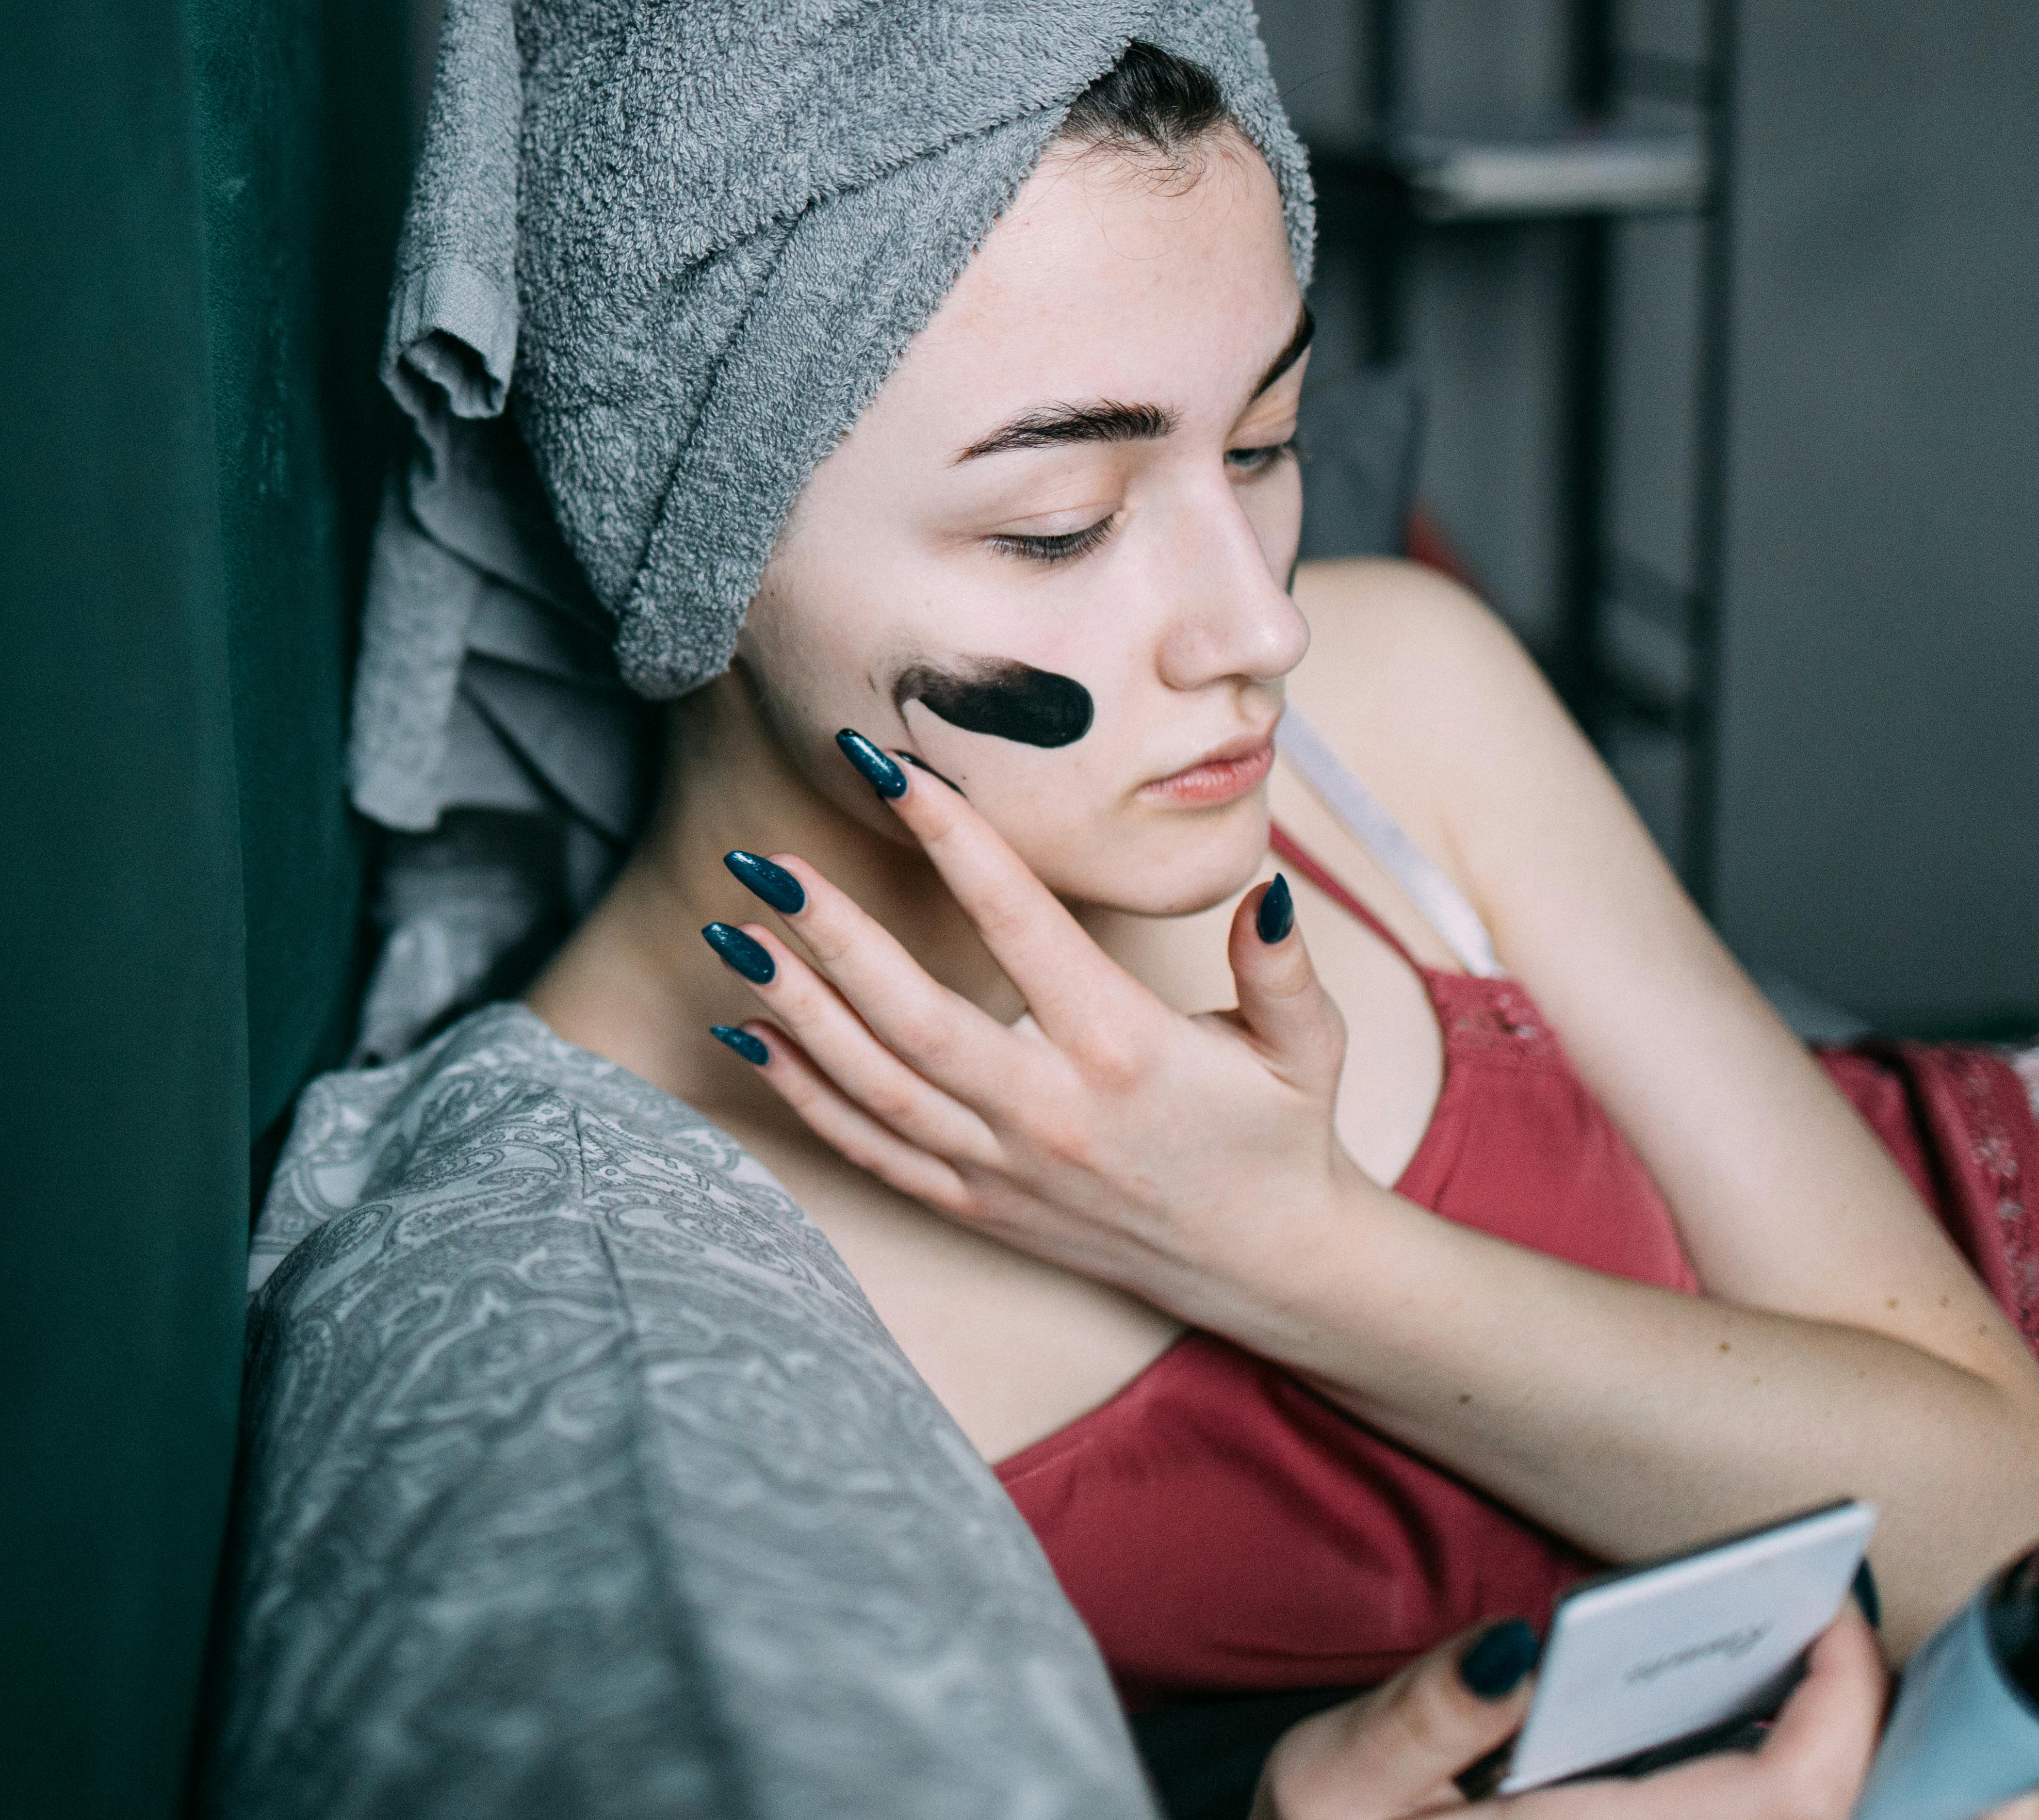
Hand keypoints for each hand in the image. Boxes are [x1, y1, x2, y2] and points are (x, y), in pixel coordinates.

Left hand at [711, 738, 1369, 1327]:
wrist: (1268, 1267)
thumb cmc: (1281, 1134)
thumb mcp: (1307, 1047)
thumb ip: (1282, 968)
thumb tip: (1270, 888)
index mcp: (1124, 1050)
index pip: (1022, 926)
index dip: (953, 842)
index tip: (890, 771)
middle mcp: (1050, 1111)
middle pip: (915, 1016)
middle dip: (832, 936)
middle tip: (763, 862)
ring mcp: (1003, 1165)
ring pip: (877, 1085)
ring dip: (797, 1009)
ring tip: (731, 933)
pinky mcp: (978, 1204)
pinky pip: (872, 1150)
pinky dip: (803, 1097)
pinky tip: (748, 1036)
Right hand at [1258, 1608, 1902, 1819]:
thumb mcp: (1337, 1785)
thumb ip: (1428, 1716)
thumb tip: (1521, 1649)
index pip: (1792, 1789)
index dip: (1843, 1696)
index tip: (1829, 1599)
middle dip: (1901, 1743)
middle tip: (1871, 1635)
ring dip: (1861, 1770)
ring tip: (1852, 1673)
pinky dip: (1803, 1787)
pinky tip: (1784, 1726)